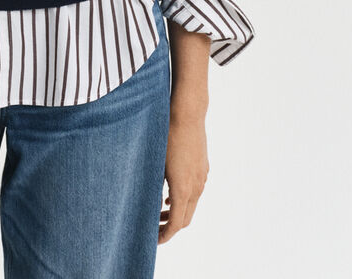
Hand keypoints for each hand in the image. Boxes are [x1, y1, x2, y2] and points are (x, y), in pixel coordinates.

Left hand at [158, 113, 208, 243]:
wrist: (187, 112)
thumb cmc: (165, 134)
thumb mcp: (154, 162)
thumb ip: (153, 187)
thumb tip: (148, 205)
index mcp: (183, 188)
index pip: (177, 224)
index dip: (165, 235)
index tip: (154, 240)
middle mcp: (196, 186)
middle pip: (186, 218)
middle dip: (170, 226)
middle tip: (153, 227)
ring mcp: (202, 176)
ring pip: (191, 204)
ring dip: (177, 211)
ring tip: (160, 211)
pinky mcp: (203, 166)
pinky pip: (195, 190)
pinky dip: (183, 198)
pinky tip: (170, 193)